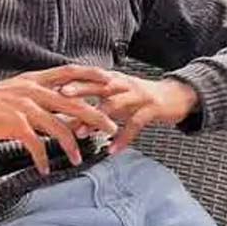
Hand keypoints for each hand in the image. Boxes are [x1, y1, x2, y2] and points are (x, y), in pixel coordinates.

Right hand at [0, 65, 118, 175]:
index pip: (70, 71)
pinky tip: (45, 170)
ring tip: (79, 160)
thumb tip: (62, 104)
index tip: (111, 81)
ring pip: (58, 126)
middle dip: (95, 115)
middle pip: (73, 102)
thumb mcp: (17, 90)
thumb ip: (39, 95)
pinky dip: (42, 158)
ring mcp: (24, 106)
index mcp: (35, 79)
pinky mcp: (13, 123)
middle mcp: (33, 89)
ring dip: (71, 145)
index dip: (92, 75)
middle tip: (112, 127)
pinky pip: (35, 144)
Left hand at [60, 74, 198, 154]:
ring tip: (81, 132)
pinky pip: (135, 123)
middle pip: (98, 84)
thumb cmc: (139, 99)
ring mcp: (138, 95)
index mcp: (112, 79)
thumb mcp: (115, 101)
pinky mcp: (152, 108)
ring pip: (115, 103)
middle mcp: (123, 84)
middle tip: (60, 95)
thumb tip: (64, 122)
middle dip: (79, 89)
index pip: (88, 76)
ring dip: (97, 117)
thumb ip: (92, 109)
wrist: (176, 96)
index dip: (70, 78)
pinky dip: (123, 137)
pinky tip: (111, 149)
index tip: (50, 83)